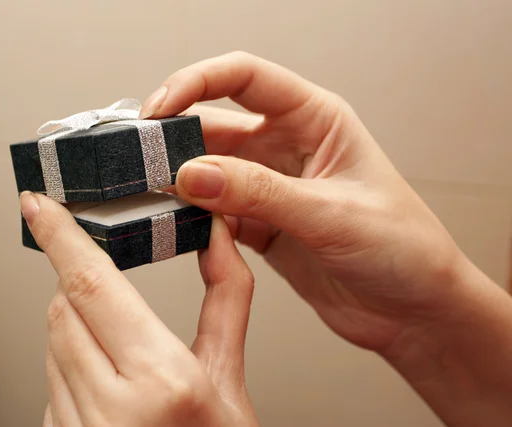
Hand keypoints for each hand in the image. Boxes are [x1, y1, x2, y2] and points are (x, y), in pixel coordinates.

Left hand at [19, 192, 257, 426]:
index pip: (93, 285)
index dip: (61, 237)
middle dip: (80, 284)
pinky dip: (71, 365)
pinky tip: (109, 386)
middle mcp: (113, 410)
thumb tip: (220, 240)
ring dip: (77, 328)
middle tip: (109, 284)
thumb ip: (226, 302)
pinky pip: (50, 381)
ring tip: (122, 354)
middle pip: (64, 309)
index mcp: (163, 383)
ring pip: (53, 344)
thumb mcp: (230, 380)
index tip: (38, 205)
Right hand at [141, 51, 470, 351]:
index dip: (197, 83)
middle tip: (140, 161)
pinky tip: (178, 225)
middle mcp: (288, 147)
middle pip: (215, 125)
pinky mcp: (262, 226)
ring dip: (180, 181)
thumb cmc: (403, 248)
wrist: (413, 309)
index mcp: (315, 120)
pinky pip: (214, 212)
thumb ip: (259, 193)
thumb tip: (192, 174)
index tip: (160, 110)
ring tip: (149, 194)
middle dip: (175, 138)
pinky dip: (193, 218)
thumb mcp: (331, 213)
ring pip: (209, 171)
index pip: (245, 78)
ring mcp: (271, 188)